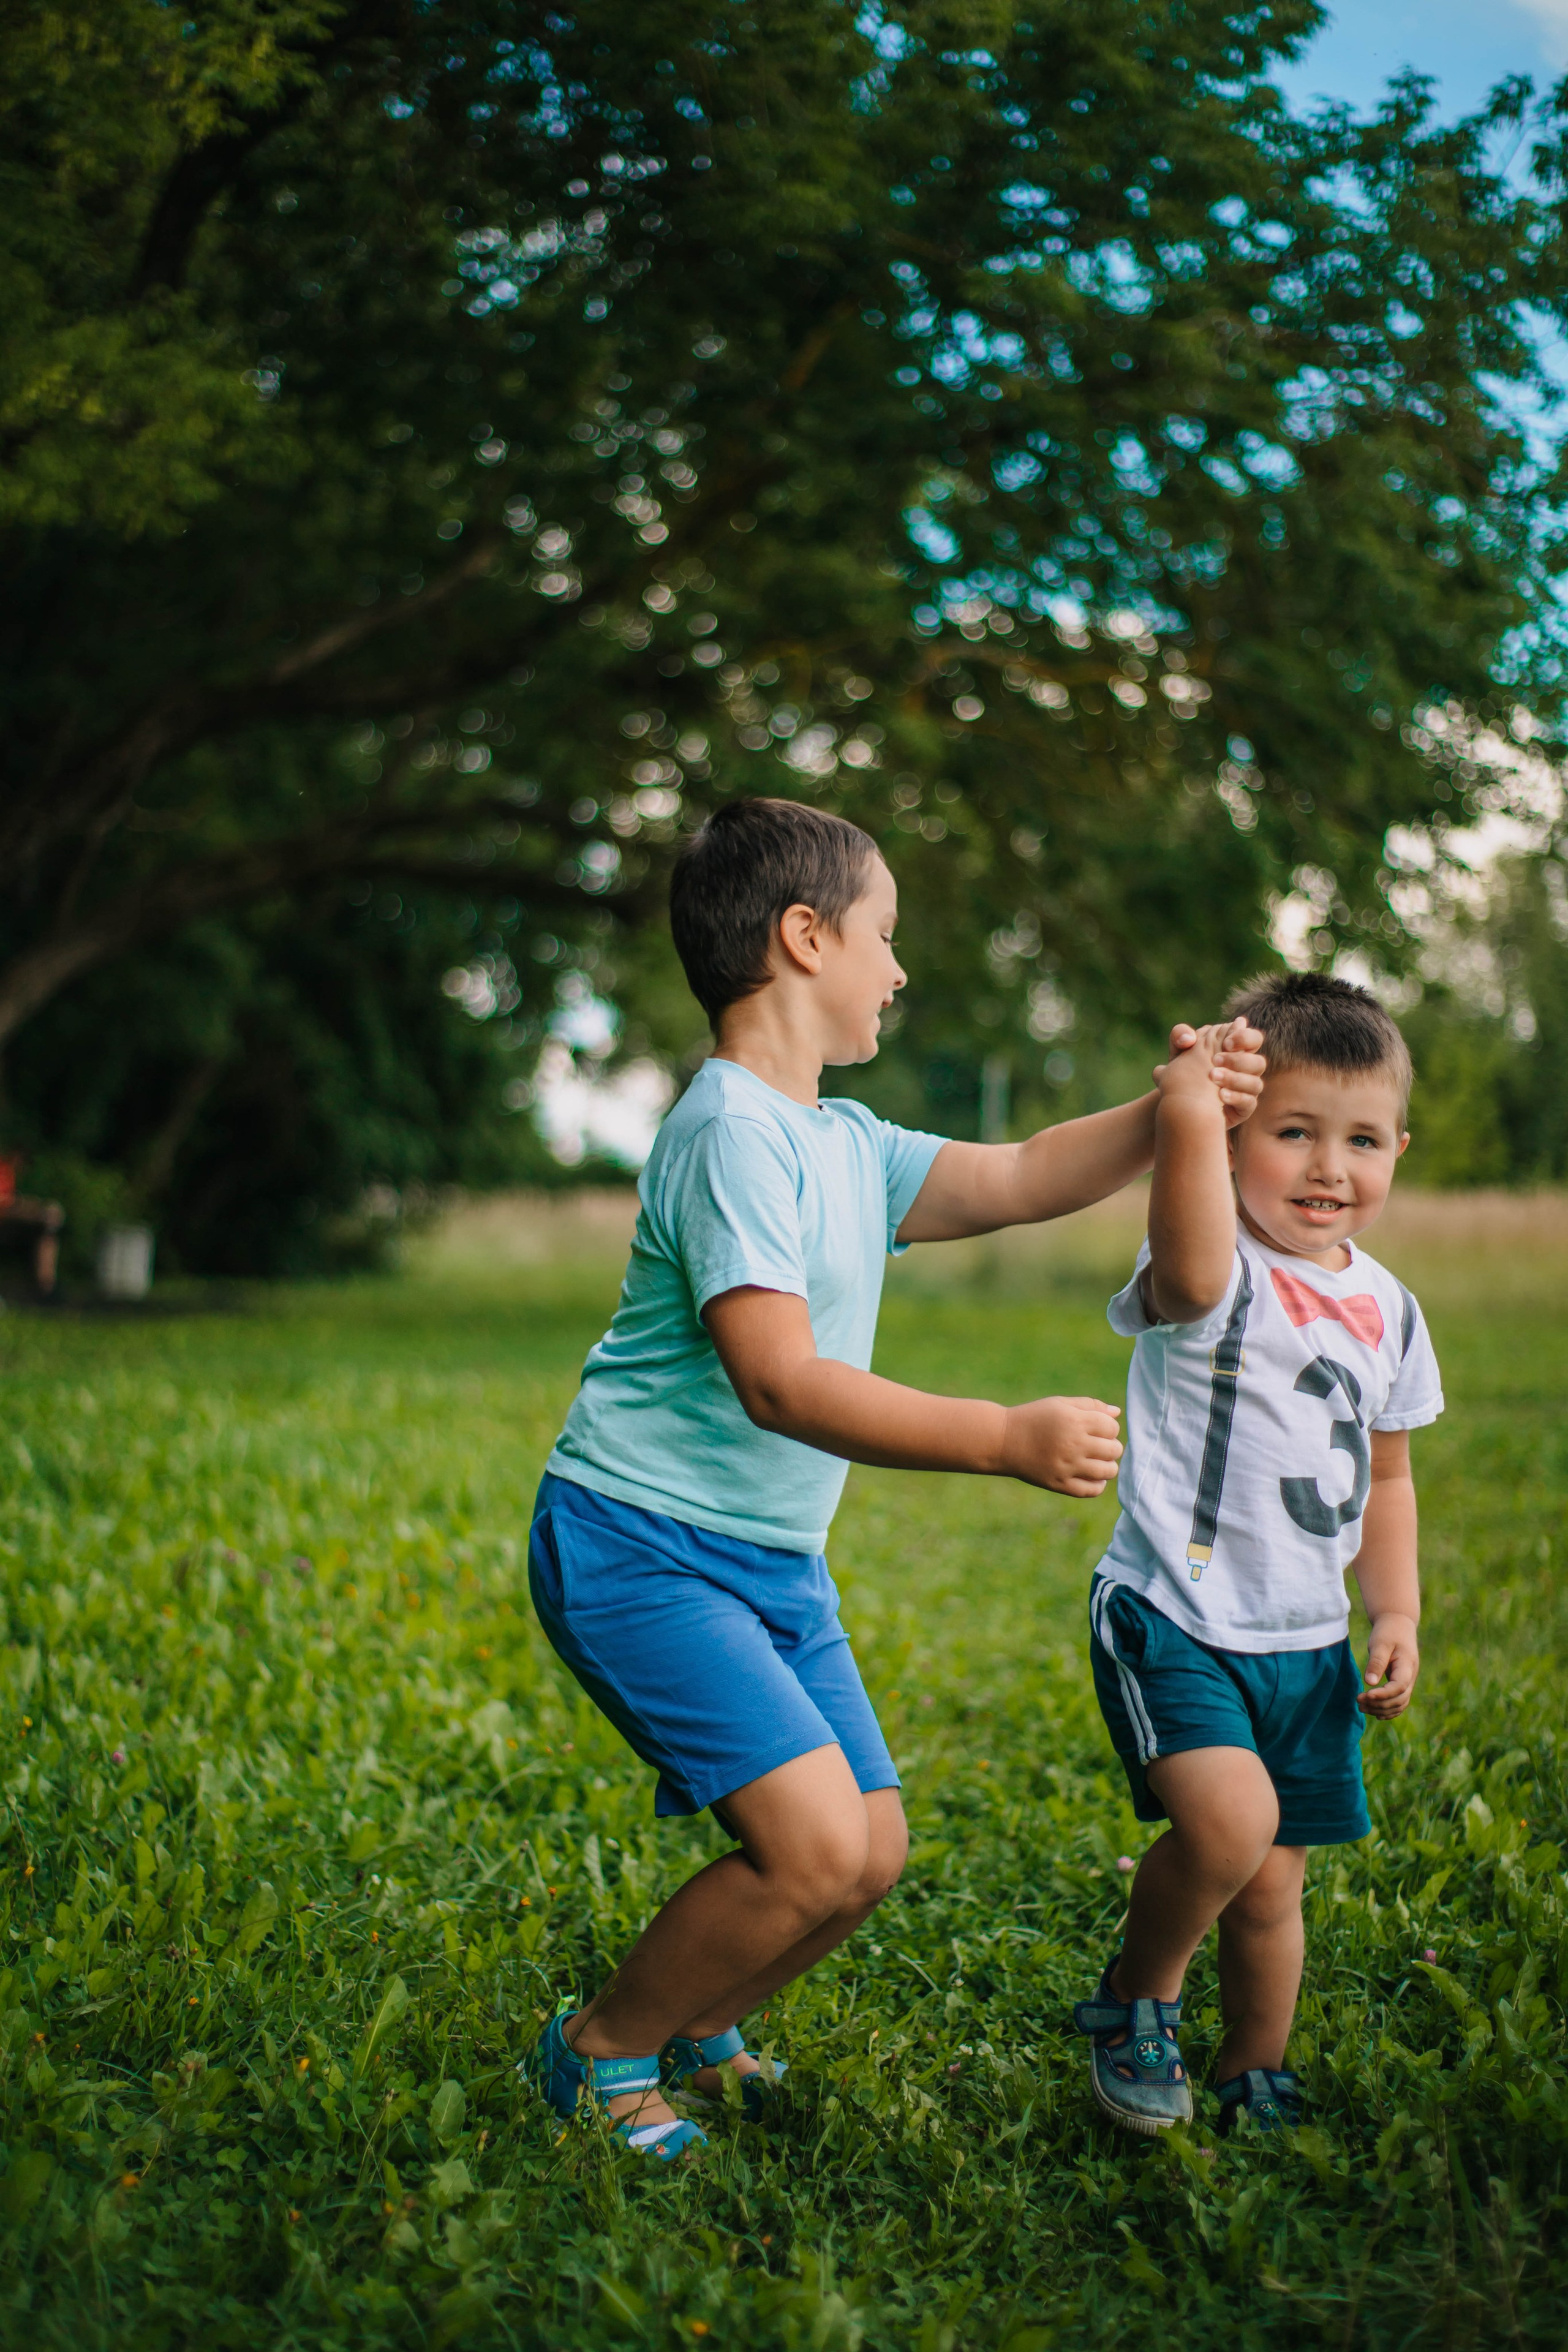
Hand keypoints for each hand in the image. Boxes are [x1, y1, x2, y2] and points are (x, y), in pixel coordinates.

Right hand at [999, 1395, 1122, 1495]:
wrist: (1003, 1441)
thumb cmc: (1034, 1418)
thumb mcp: (1059, 1404)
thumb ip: (1089, 1405)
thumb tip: (1116, 1413)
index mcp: (1074, 1421)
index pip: (1112, 1427)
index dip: (1109, 1427)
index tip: (1099, 1428)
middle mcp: (1073, 1444)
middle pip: (1114, 1449)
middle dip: (1111, 1446)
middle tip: (1099, 1445)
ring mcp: (1067, 1466)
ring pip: (1108, 1471)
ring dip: (1108, 1466)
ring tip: (1097, 1461)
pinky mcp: (1059, 1484)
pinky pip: (1092, 1490)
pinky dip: (1098, 1484)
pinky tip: (1092, 1476)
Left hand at [1157, 1018, 1265, 1127]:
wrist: (1177, 1102)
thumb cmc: (1181, 1072)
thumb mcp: (1177, 1052)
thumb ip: (1180, 1036)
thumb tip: (1191, 1036)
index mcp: (1236, 1052)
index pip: (1254, 1039)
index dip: (1245, 1038)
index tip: (1226, 1042)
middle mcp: (1246, 1071)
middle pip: (1259, 1062)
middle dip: (1238, 1060)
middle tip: (1215, 1060)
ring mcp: (1246, 1091)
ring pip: (1256, 1084)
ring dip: (1235, 1078)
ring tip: (1213, 1076)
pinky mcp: (1243, 1109)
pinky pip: (1249, 1103)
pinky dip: (1236, 1097)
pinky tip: (1220, 1095)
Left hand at [1359, 1612, 1419, 1716]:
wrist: (1398, 1625)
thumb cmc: (1388, 1632)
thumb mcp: (1380, 1643)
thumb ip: (1376, 1662)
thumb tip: (1369, 1683)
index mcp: (1407, 1665)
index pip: (1399, 1686)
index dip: (1383, 1695)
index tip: (1366, 1695)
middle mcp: (1411, 1676)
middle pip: (1400, 1699)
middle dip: (1379, 1704)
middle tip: (1358, 1701)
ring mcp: (1408, 1681)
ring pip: (1400, 1703)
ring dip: (1382, 1709)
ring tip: (1361, 1707)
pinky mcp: (1402, 1683)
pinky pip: (1399, 1702)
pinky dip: (1388, 1709)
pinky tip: (1374, 1711)